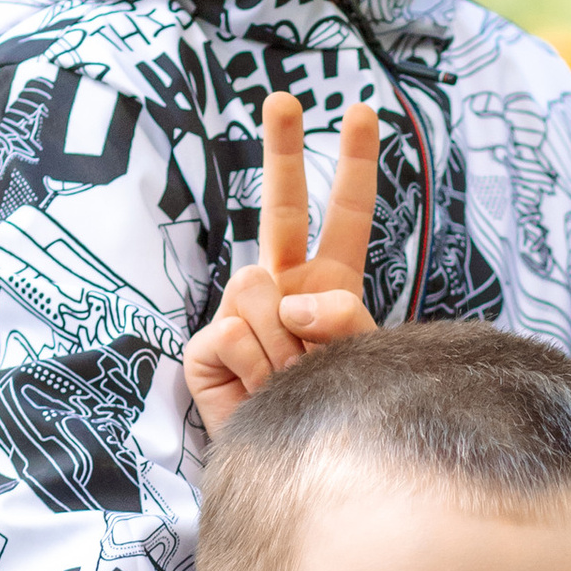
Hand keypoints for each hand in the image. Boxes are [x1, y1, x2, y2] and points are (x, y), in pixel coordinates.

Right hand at [185, 93, 380, 431]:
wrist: (294, 472)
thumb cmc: (332, 414)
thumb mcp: (359, 364)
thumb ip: (341, 322)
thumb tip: (288, 296)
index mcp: (326, 282)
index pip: (345, 216)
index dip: (355, 165)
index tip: (363, 111)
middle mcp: (281, 286)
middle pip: (282, 209)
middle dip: (282, 151)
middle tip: (283, 98)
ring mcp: (239, 310)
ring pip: (264, 295)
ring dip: (287, 352)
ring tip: (288, 383)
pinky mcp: (207, 345)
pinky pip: (238, 334)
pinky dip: (257, 370)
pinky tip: (256, 391)